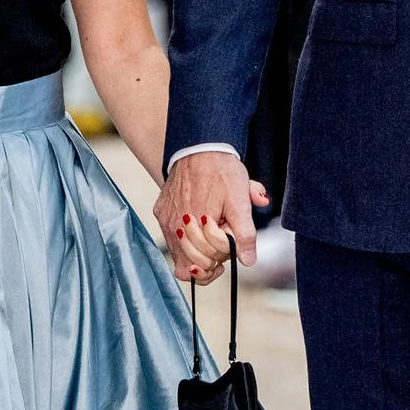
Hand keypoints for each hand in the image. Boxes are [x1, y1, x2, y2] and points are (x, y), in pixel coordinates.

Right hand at [154, 153, 269, 282]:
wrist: (200, 146)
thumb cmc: (221, 171)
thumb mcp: (240, 202)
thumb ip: (245, 233)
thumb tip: (247, 260)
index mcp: (197, 225)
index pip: (207, 263)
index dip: (223, 257)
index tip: (232, 246)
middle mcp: (176, 226)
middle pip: (193, 263)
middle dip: (212, 256)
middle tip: (223, 237)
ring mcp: (166, 221)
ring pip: (180, 256)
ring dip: (199, 251)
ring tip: (212, 233)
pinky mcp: (161, 213)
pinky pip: (172, 240)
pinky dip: (187, 240)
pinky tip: (200, 227)